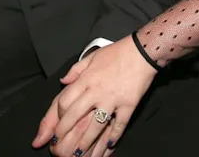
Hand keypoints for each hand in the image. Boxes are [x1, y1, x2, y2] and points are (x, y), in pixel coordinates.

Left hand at [34, 37, 157, 156]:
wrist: (142, 52)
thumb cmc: (117, 52)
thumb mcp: (92, 56)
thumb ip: (75, 70)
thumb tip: (63, 81)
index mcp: (86, 79)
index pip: (65, 100)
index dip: (58, 114)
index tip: (57, 123)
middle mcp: (96, 91)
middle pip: (74, 115)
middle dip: (64, 131)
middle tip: (58, 144)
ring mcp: (112, 100)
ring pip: (95, 125)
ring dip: (86, 141)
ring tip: (78, 153)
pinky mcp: (128, 105)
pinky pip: (119, 125)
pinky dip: (114, 137)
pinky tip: (110, 145)